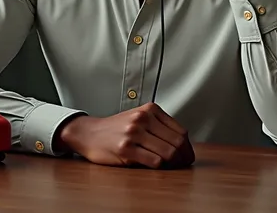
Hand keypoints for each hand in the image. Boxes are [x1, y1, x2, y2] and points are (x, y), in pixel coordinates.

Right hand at [55, 103, 194, 168]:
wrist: (89, 133)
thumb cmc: (116, 129)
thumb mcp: (139, 118)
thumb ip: (159, 126)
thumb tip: (183, 145)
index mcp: (150, 109)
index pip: (180, 131)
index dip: (187, 147)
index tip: (187, 155)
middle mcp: (143, 118)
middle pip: (177, 142)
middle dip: (184, 157)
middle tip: (183, 165)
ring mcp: (133, 133)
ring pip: (168, 152)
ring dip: (173, 164)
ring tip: (171, 167)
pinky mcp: (126, 149)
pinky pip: (154, 161)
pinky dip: (159, 167)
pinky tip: (156, 166)